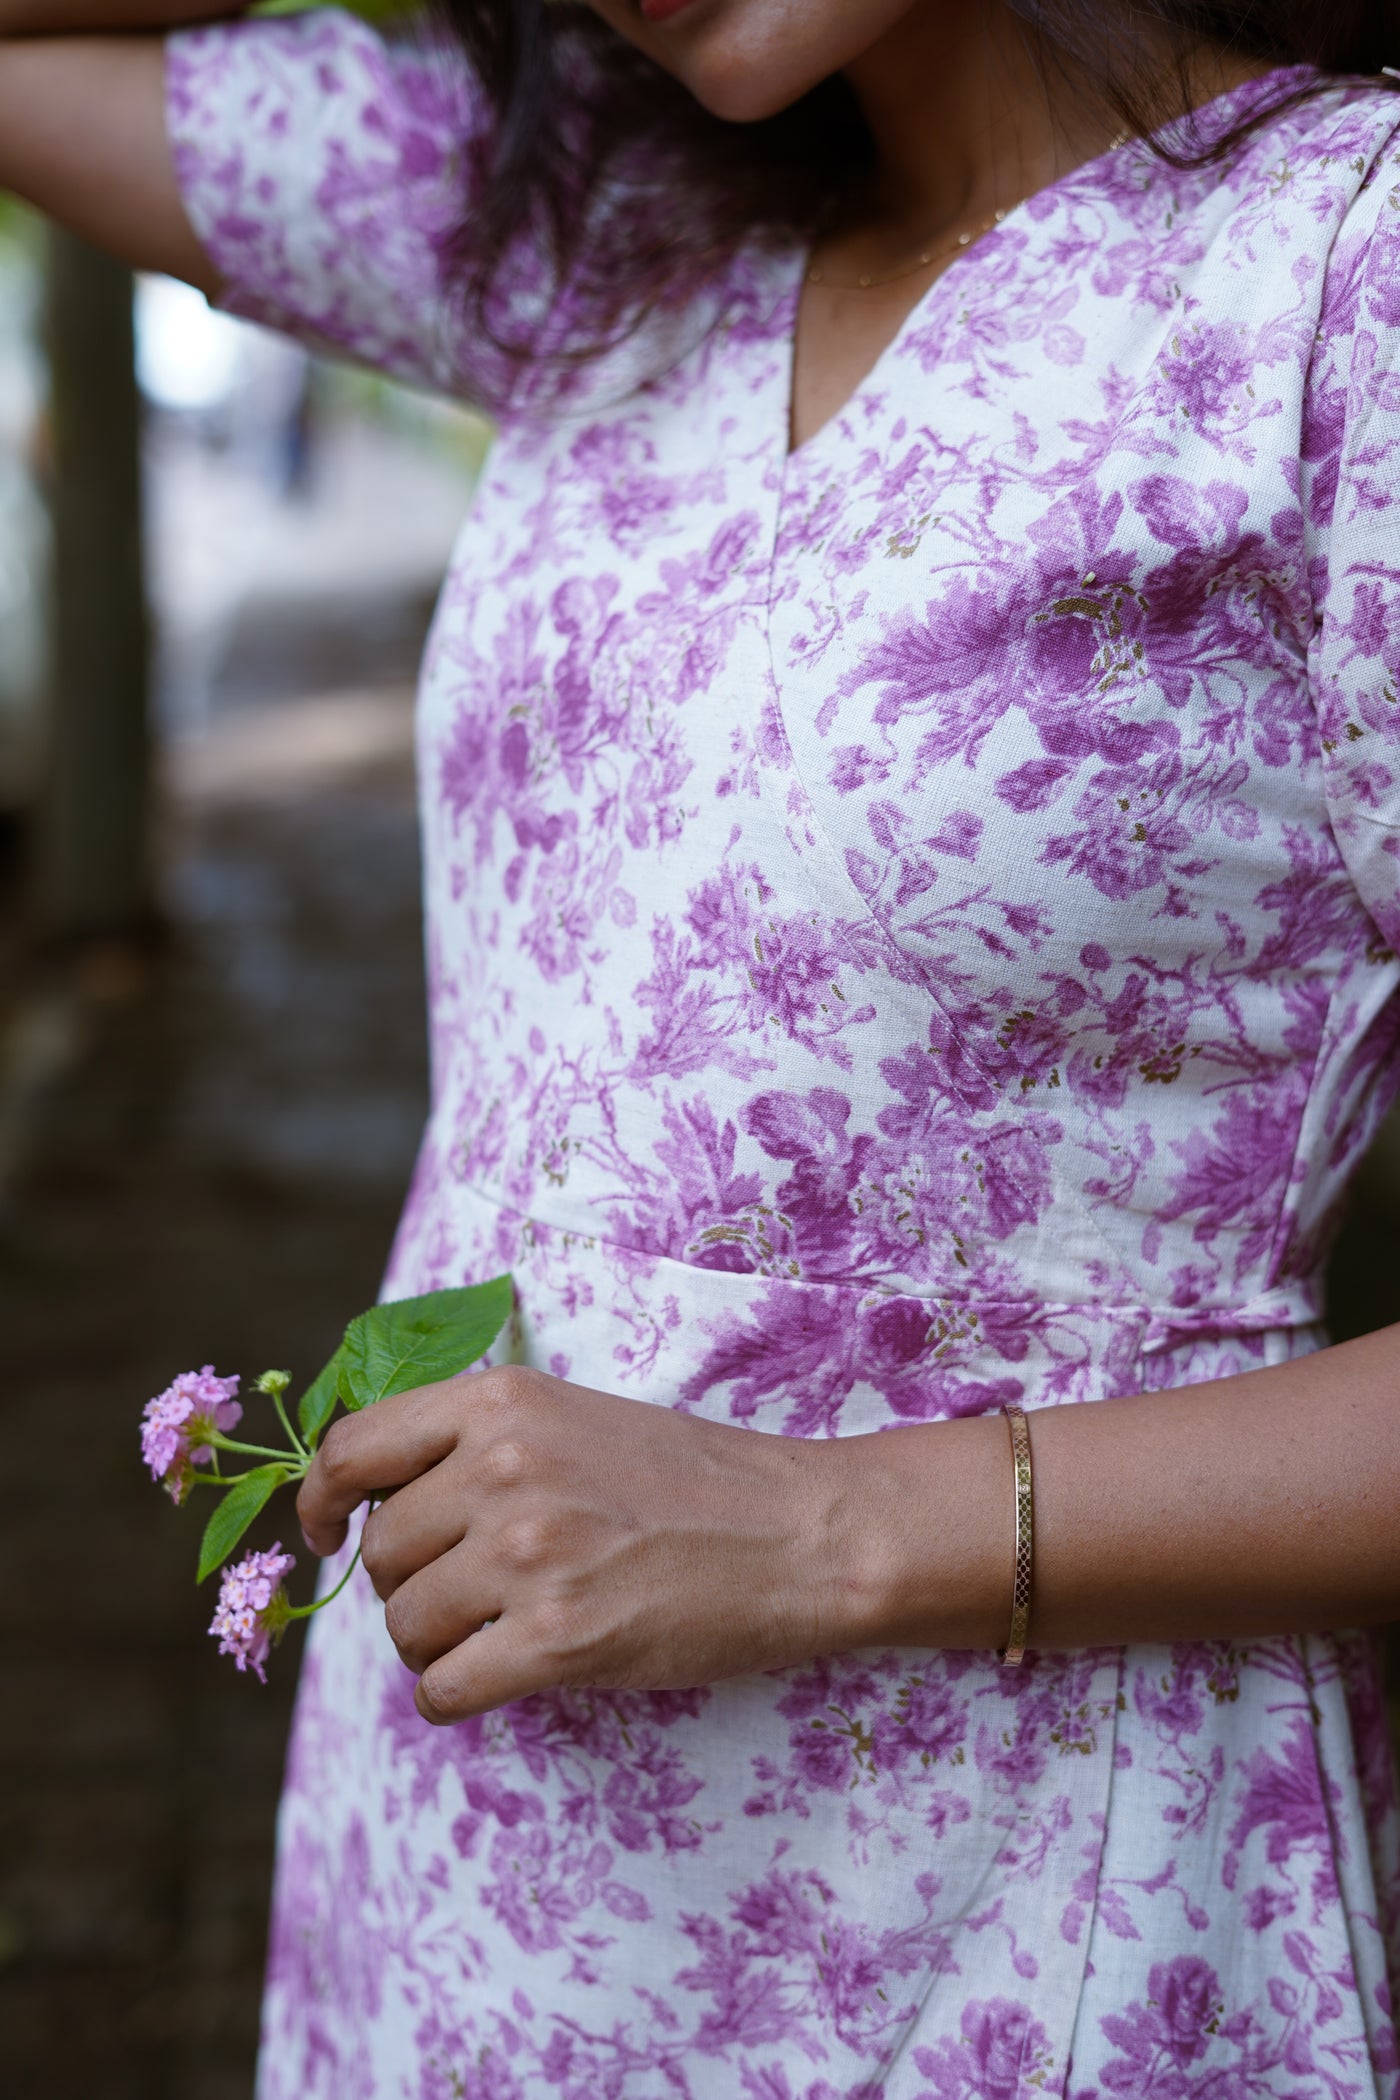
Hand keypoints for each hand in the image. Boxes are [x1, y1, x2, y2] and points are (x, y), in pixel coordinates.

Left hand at [295, 1366, 879, 1722]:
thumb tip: (372, 1501)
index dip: (319, 1501)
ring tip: (503, 1633)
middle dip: (411, 1586)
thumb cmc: (692, 1480)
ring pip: (406, 1627)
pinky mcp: (556, 1640)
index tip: (324, 1535)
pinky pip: (440, 1691)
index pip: (352, 1449)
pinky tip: (496, 1683)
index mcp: (500, 1401)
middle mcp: (501, 1468)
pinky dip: (453, 1699)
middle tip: (476, 1594)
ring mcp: (528, 1554)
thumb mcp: (573, 1416)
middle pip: (382, 1554)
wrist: (799, 1535)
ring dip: (438, 1646)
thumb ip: (478, 1441)